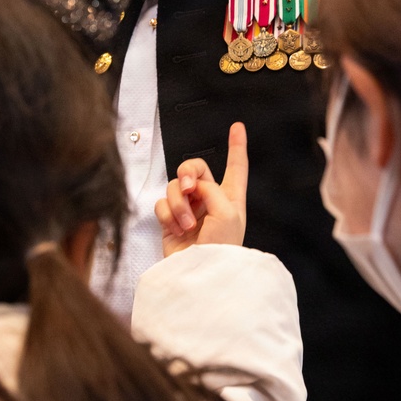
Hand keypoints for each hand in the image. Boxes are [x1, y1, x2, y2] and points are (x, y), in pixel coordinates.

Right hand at [156, 122, 247, 256]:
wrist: (201, 274)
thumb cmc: (222, 247)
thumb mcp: (226, 212)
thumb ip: (210, 188)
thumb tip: (192, 185)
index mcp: (230, 197)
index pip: (236, 166)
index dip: (237, 146)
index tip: (238, 127)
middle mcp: (209, 201)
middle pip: (195, 168)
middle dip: (188, 172)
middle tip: (190, 187)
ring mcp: (189, 210)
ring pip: (175, 186)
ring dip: (179, 203)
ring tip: (187, 224)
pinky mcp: (170, 221)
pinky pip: (162, 203)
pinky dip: (168, 215)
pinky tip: (177, 229)